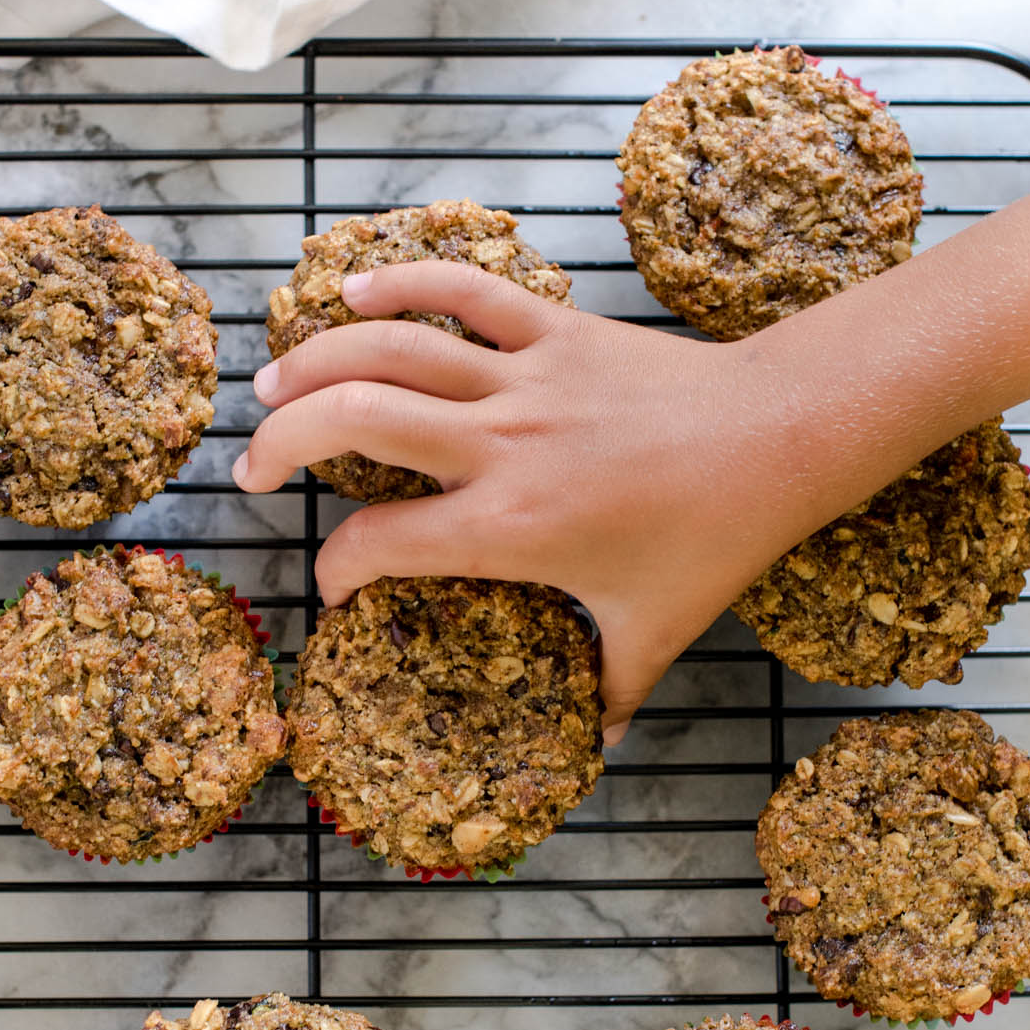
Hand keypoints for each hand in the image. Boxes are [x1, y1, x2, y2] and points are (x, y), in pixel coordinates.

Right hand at [233, 262, 830, 741]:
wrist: (780, 436)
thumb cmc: (715, 538)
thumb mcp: (655, 633)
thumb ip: (609, 693)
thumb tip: (591, 748)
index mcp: (511, 528)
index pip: (379, 545)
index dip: (336, 569)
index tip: (335, 583)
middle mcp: (500, 446)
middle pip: (353, 421)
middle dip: (282, 444)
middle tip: (250, 470)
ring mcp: (522, 378)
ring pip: (388, 349)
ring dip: (314, 362)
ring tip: (268, 388)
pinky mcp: (553, 328)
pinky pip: (462, 291)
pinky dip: (402, 282)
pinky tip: (353, 291)